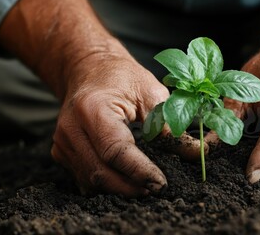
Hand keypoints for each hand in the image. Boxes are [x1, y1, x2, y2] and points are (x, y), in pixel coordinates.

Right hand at [50, 53, 201, 195]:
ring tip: (144, 186)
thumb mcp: (152, 93)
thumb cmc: (122, 77)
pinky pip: (84, 178)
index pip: (116, 151)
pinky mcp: (61, 151)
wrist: (90, 70)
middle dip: (131, 186)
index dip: (139, 171)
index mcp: (92, 109)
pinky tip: (125, 180)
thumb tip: (198, 153)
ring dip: (119, 188)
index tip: (161, 183)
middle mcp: (71, 128)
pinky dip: (107, 184)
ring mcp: (62, 142)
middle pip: (101, 172)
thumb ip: (171, 126)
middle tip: (156, 189)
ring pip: (92, 180)